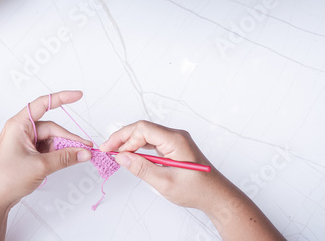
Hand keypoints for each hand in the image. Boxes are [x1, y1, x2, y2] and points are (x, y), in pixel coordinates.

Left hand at [0, 91, 92, 208]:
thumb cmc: (7, 179)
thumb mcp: (41, 166)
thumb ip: (65, 157)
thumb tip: (84, 152)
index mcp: (19, 125)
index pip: (43, 104)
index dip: (62, 97)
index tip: (78, 96)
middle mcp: (21, 130)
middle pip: (51, 128)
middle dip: (68, 138)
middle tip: (85, 148)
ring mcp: (24, 141)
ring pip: (50, 139)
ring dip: (63, 148)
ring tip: (76, 157)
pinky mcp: (27, 152)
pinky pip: (46, 147)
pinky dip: (56, 153)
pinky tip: (64, 161)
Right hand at [100, 120, 221, 210]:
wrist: (216, 196)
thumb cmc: (197, 190)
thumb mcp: (165, 182)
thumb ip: (142, 169)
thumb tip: (122, 157)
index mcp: (175, 140)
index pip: (143, 129)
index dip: (124, 137)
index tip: (111, 149)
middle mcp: (175, 136)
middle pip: (143, 129)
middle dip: (124, 138)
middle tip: (108, 150)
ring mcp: (175, 140)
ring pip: (146, 134)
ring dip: (130, 142)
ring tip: (116, 153)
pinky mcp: (174, 147)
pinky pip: (152, 141)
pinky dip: (139, 147)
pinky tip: (131, 155)